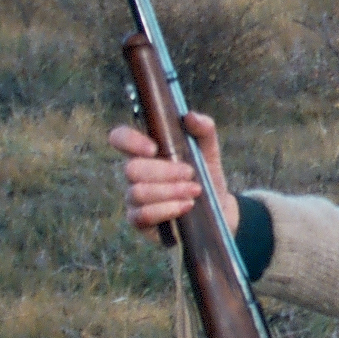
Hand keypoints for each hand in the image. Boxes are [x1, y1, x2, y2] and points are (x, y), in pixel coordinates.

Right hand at [110, 110, 237, 237]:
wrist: (218, 209)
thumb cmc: (207, 175)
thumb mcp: (209, 151)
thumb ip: (204, 130)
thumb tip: (190, 116)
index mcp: (145, 151)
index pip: (120, 138)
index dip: (129, 141)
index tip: (153, 148)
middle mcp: (135, 174)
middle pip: (132, 169)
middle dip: (165, 171)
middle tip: (191, 174)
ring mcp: (134, 198)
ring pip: (138, 192)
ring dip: (169, 191)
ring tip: (194, 191)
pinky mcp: (139, 221)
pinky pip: (142, 215)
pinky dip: (167, 209)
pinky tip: (186, 206)